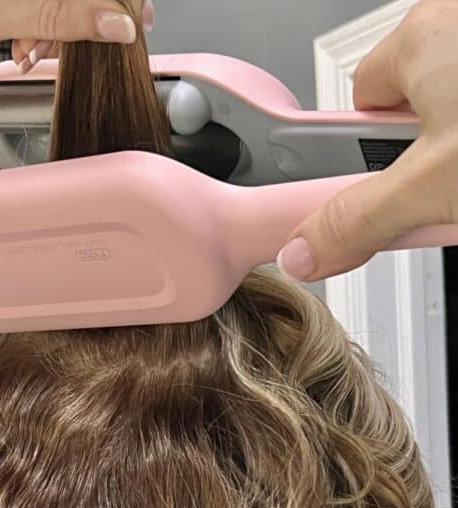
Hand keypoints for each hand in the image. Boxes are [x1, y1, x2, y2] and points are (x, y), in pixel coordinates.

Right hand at [277, 0, 457, 281]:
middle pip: (411, 103)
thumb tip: (300, 250)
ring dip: (456, 145)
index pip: (358, 102)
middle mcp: (456, 17)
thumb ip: (359, 220)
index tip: (381, 187)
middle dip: (423, 154)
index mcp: (420, 37)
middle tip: (445, 188)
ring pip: (453, 104)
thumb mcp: (433, 188)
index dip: (366, 154)